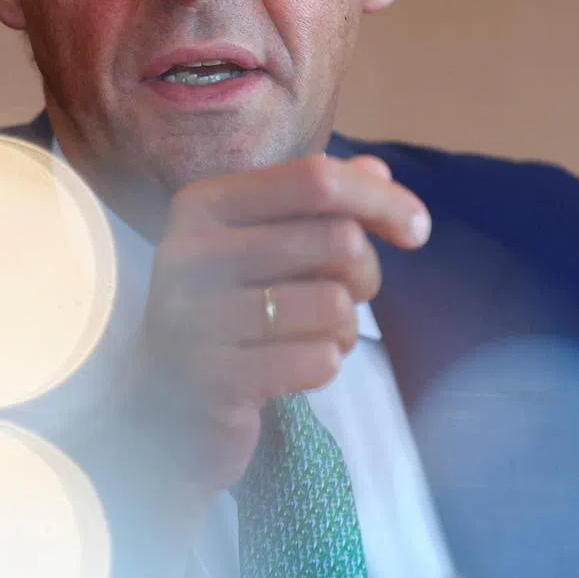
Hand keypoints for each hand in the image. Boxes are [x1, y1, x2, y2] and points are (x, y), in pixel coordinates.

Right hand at [128, 152, 430, 506]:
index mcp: (203, 204)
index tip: (416, 229)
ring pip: (333, 303)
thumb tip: (378, 171)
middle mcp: (188, 251)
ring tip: (314, 335)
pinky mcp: (211, 378)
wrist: (163, 406)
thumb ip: (318, 203)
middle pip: (336, 240)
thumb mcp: (265, 244)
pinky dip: (324, 364)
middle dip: (365, 274)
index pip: (314, 178)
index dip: (380, 199)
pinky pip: (317, 359)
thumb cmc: (229, 311)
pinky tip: (297, 367)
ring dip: (344, 327)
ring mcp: (192, 317)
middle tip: (346, 298)